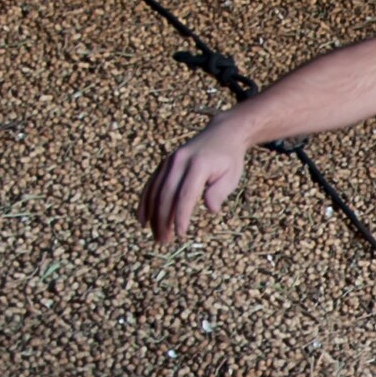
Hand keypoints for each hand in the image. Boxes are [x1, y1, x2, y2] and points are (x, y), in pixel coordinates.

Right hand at [136, 116, 247, 245]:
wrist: (221, 135)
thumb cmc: (229, 160)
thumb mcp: (232, 176)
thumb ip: (219, 192)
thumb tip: (210, 209)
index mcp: (198, 165)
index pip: (186, 195)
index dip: (181, 216)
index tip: (180, 234)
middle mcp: (179, 162)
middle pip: (166, 194)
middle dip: (163, 220)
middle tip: (163, 241)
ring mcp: (169, 162)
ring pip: (155, 191)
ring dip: (152, 215)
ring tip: (155, 236)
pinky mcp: (164, 164)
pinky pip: (151, 184)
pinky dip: (145, 202)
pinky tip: (142, 219)